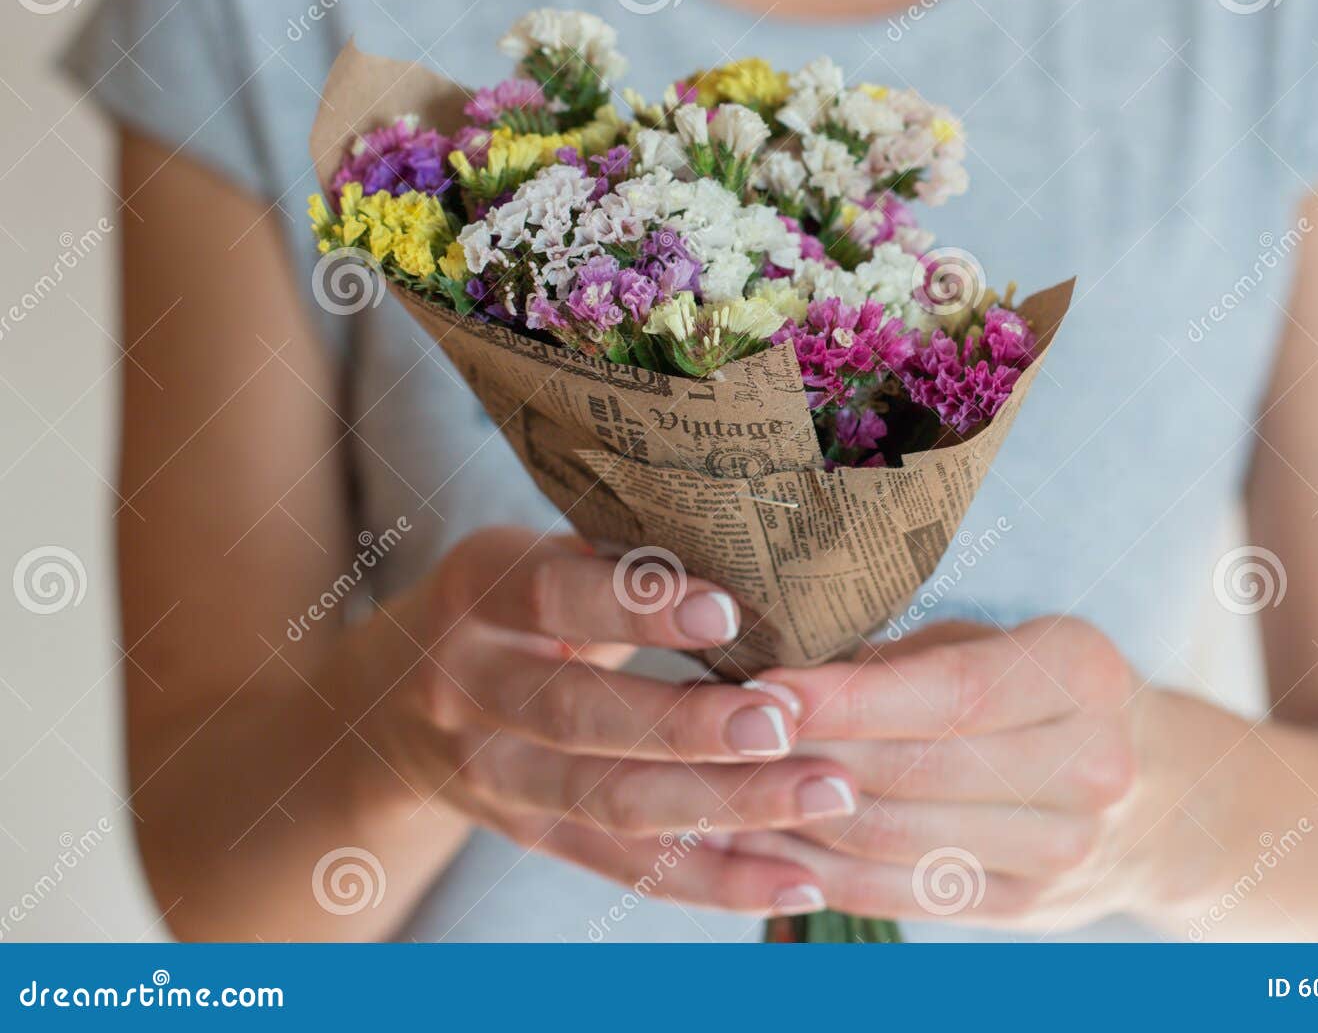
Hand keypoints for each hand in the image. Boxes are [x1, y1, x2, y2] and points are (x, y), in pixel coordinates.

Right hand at [349, 526, 860, 916]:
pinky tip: (796, 882)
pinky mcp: (530, 836)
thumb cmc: (510, 603)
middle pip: (581, 716)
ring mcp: (494, 776)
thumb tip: (761, 540)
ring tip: (824, 790)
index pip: (550, 597)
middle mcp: (467, 688)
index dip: (635, 606)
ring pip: (613, 802)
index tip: (726, 610)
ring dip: (726, 804)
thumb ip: (618, 556)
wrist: (386, 704)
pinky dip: (716, 884)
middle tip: (785, 719)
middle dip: (690, 725)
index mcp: (474, 593)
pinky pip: (627, 868)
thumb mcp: (535, 557)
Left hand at [725, 617, 1151, 929]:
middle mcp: (1089, 765)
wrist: (1162, 795)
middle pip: (915, 772)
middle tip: (722, 738)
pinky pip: (901, 894)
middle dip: (803, 756)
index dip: (847, 697)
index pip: (949, 693)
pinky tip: (767, 843)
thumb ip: (905, 656)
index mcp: (1083, 673)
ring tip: (725, 789)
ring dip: (795, 819)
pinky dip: (824, 870)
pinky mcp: (1027, 909)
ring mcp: (1065, 850)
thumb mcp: (1000, 644)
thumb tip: (786, 673)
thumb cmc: (1047, 692)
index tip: (764, 689)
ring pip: (895, 840)